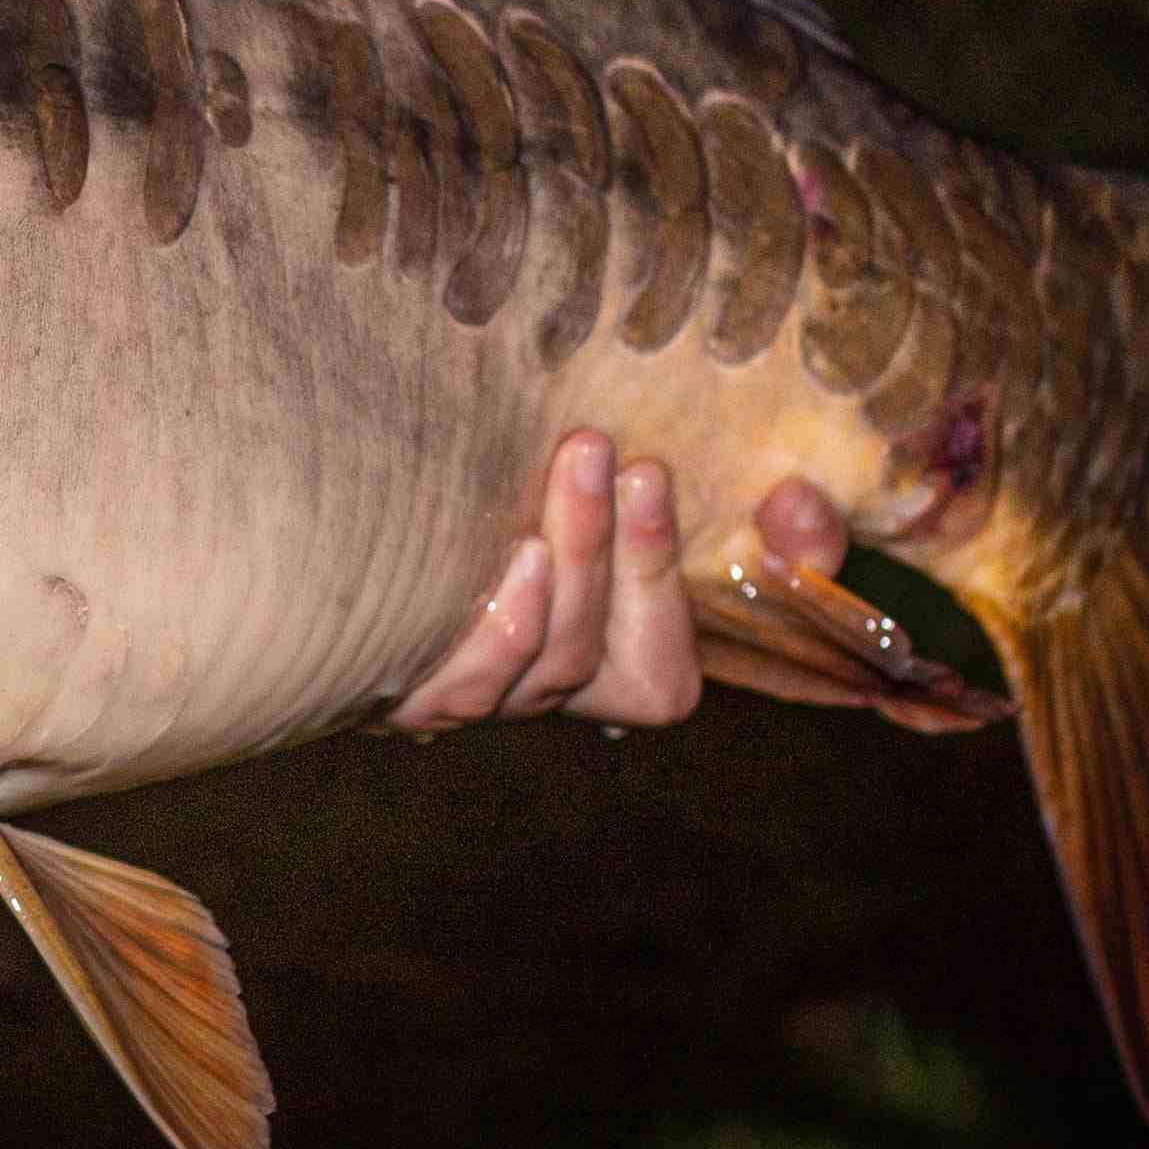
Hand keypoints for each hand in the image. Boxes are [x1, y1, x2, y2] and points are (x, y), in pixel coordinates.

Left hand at [384, 429, 848, 731]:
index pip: (661, 676)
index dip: (665, 578)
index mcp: (598, 673)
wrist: (344, 546)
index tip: (656, 469)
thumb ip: (760, 523)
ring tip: (574, 468)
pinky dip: (503, 626)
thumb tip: (804, 508)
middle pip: (596, 658)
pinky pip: (465, 687)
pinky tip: (513, 559)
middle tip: (606, 449)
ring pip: (545, 664)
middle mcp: (536, 697)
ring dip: (573, 563)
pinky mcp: (399, 689)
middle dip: (620, 552)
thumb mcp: (621, 506)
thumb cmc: (514, 515)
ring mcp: (470, 700)